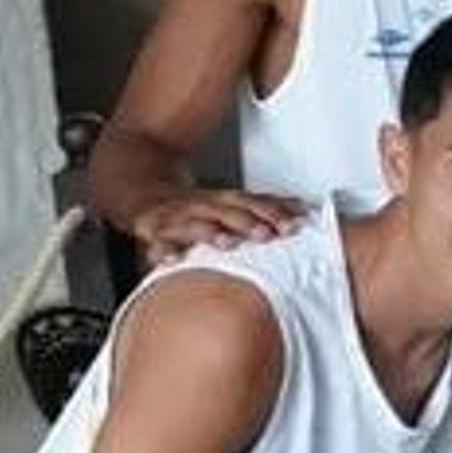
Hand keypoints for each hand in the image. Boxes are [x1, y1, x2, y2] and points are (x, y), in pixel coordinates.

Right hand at [132, 188, 307, 261]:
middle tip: (267, 235)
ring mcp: (179, 217)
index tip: (295, 226)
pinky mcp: (154, 231)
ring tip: (227, 243)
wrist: (145, 193)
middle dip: (248, 221)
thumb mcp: (233, 205)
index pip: (254, 203)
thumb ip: (267, 208)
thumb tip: (306, 208)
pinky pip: (159, 242)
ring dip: (211, 232)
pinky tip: (173, 260)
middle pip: (228, 211)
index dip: (275, 213)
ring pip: (195, 223)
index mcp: (226, 200)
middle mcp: (204, 205)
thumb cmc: (201, 208)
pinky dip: (164, 250)